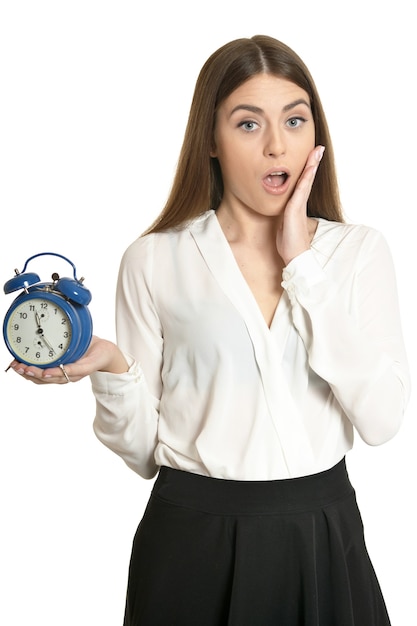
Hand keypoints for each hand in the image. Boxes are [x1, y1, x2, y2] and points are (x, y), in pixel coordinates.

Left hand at [6, 335, 128, 384]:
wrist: (105, 352)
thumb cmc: (99, 357)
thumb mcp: (89, 363)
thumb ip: (75, 370)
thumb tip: (60, 372)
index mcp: (71, 375)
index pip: (51, 377)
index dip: (39, 374)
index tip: (30, 368)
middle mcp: (64, 375)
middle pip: (42, 378)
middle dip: (29, 372)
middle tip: (18, 366)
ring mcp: (61, 370)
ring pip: (40, 376)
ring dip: (27, 371)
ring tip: (16, 365)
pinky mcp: (60, 364)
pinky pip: (43, 370)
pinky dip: (32, 367)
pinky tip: (24, 362)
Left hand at [276, 145, 324, 264]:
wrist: (294, 256)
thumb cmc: (289, 243)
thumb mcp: (284, 225)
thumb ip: (284, 216)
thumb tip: (282, 213)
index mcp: (297, 205)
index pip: (303, 183)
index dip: (308, 170)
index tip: (312, 157)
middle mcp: (300, 203)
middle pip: (308, 178)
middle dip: (313, 162)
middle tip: (319, 148)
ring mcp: (299, 205)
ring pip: (306, 181)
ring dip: (312, 165)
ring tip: (318, 151)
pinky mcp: (295, 209)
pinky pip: (301, 189)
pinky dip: (306, 177)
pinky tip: (310, 167)